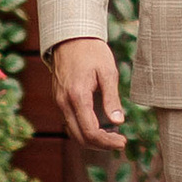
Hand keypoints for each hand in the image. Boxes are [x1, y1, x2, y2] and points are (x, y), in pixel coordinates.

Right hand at [48, 35, 126, 149]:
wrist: (70, 36)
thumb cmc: (92, 51)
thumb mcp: (108, 71)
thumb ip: (112, 98)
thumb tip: (119, 122)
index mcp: (77, 96)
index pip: (90, 131)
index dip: (107, 142)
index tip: (123, 142)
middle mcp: (64, 102)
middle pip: (79, 137)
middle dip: (100, 145)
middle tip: (119, 142)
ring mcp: (59, 101)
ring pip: (72, 132)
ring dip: (91, 139)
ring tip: (112, 136)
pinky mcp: (58, 99)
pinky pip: (69, 122)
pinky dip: (83, 129)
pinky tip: (99, 125)